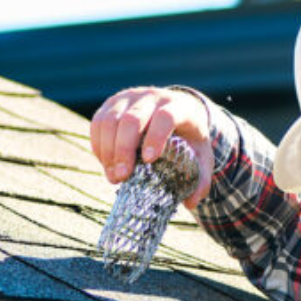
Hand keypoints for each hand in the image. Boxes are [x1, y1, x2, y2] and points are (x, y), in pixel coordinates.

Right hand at [90, 87, 214, 208]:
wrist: (176, 110)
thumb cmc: (189, 138)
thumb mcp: (202, 156)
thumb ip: (201, 180)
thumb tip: (190, 203)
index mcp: (180, 106)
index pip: (165, 117)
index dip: (155, 138)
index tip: (149, 161)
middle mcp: (153, 97)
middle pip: (132, 119)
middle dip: (124, 150)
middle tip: (122, 177)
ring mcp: (130, 97)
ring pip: (111, 120)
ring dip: (107, 151)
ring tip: (113, 176)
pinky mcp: (113, 102)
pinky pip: (98, 122)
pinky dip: (98, 145)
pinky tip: (106, 164)